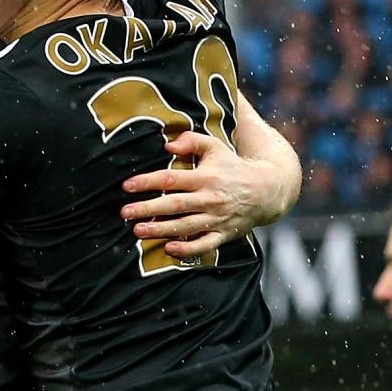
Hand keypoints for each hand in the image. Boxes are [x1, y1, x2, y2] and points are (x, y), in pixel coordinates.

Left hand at [121, 131, 288, 260]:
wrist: (267, 190)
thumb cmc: (233, 167)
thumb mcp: (216, 147)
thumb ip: (192, 141)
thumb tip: (167, 145)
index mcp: (205, 177)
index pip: (172, 178)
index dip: (148, 182)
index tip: (127, 186)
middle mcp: (210, 199)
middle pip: (174, 205)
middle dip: (147, 209)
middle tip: (124, 213)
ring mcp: (217, 218)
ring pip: (185, 226)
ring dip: (161, 230)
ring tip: (138, 231)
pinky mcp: (223, 234)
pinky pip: (204, 245)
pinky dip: (187, 249)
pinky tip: (168, 248)